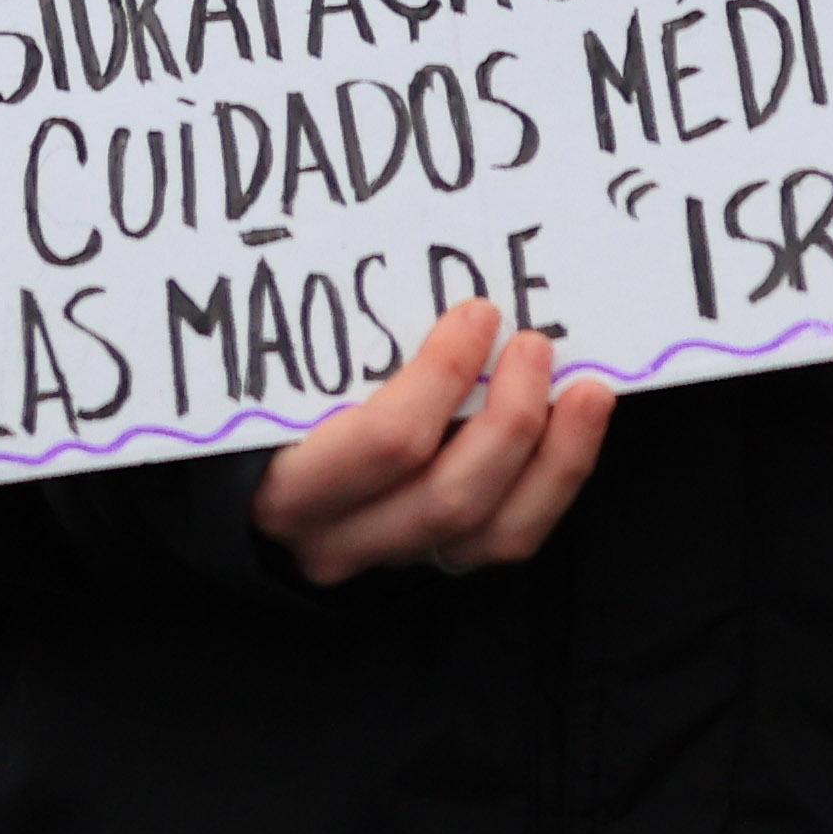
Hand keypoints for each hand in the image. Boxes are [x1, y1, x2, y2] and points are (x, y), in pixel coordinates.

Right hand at [247, 298, 614, 587]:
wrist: (244, 492)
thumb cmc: (256, 408)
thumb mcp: (271, 380)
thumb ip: (331, 345)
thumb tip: (426, 269)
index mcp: (290, 489)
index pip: (383, 443)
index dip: (443, 378)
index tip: (477, 315)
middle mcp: (339, 541)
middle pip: (448, 497)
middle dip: (511, 419)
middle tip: (536, 347)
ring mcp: (390, 561)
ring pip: (492, 534)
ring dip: (554, 459)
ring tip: (588, 393)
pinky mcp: (431, 563)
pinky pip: (506, 539)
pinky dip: (553, 483)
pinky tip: (575, 431)